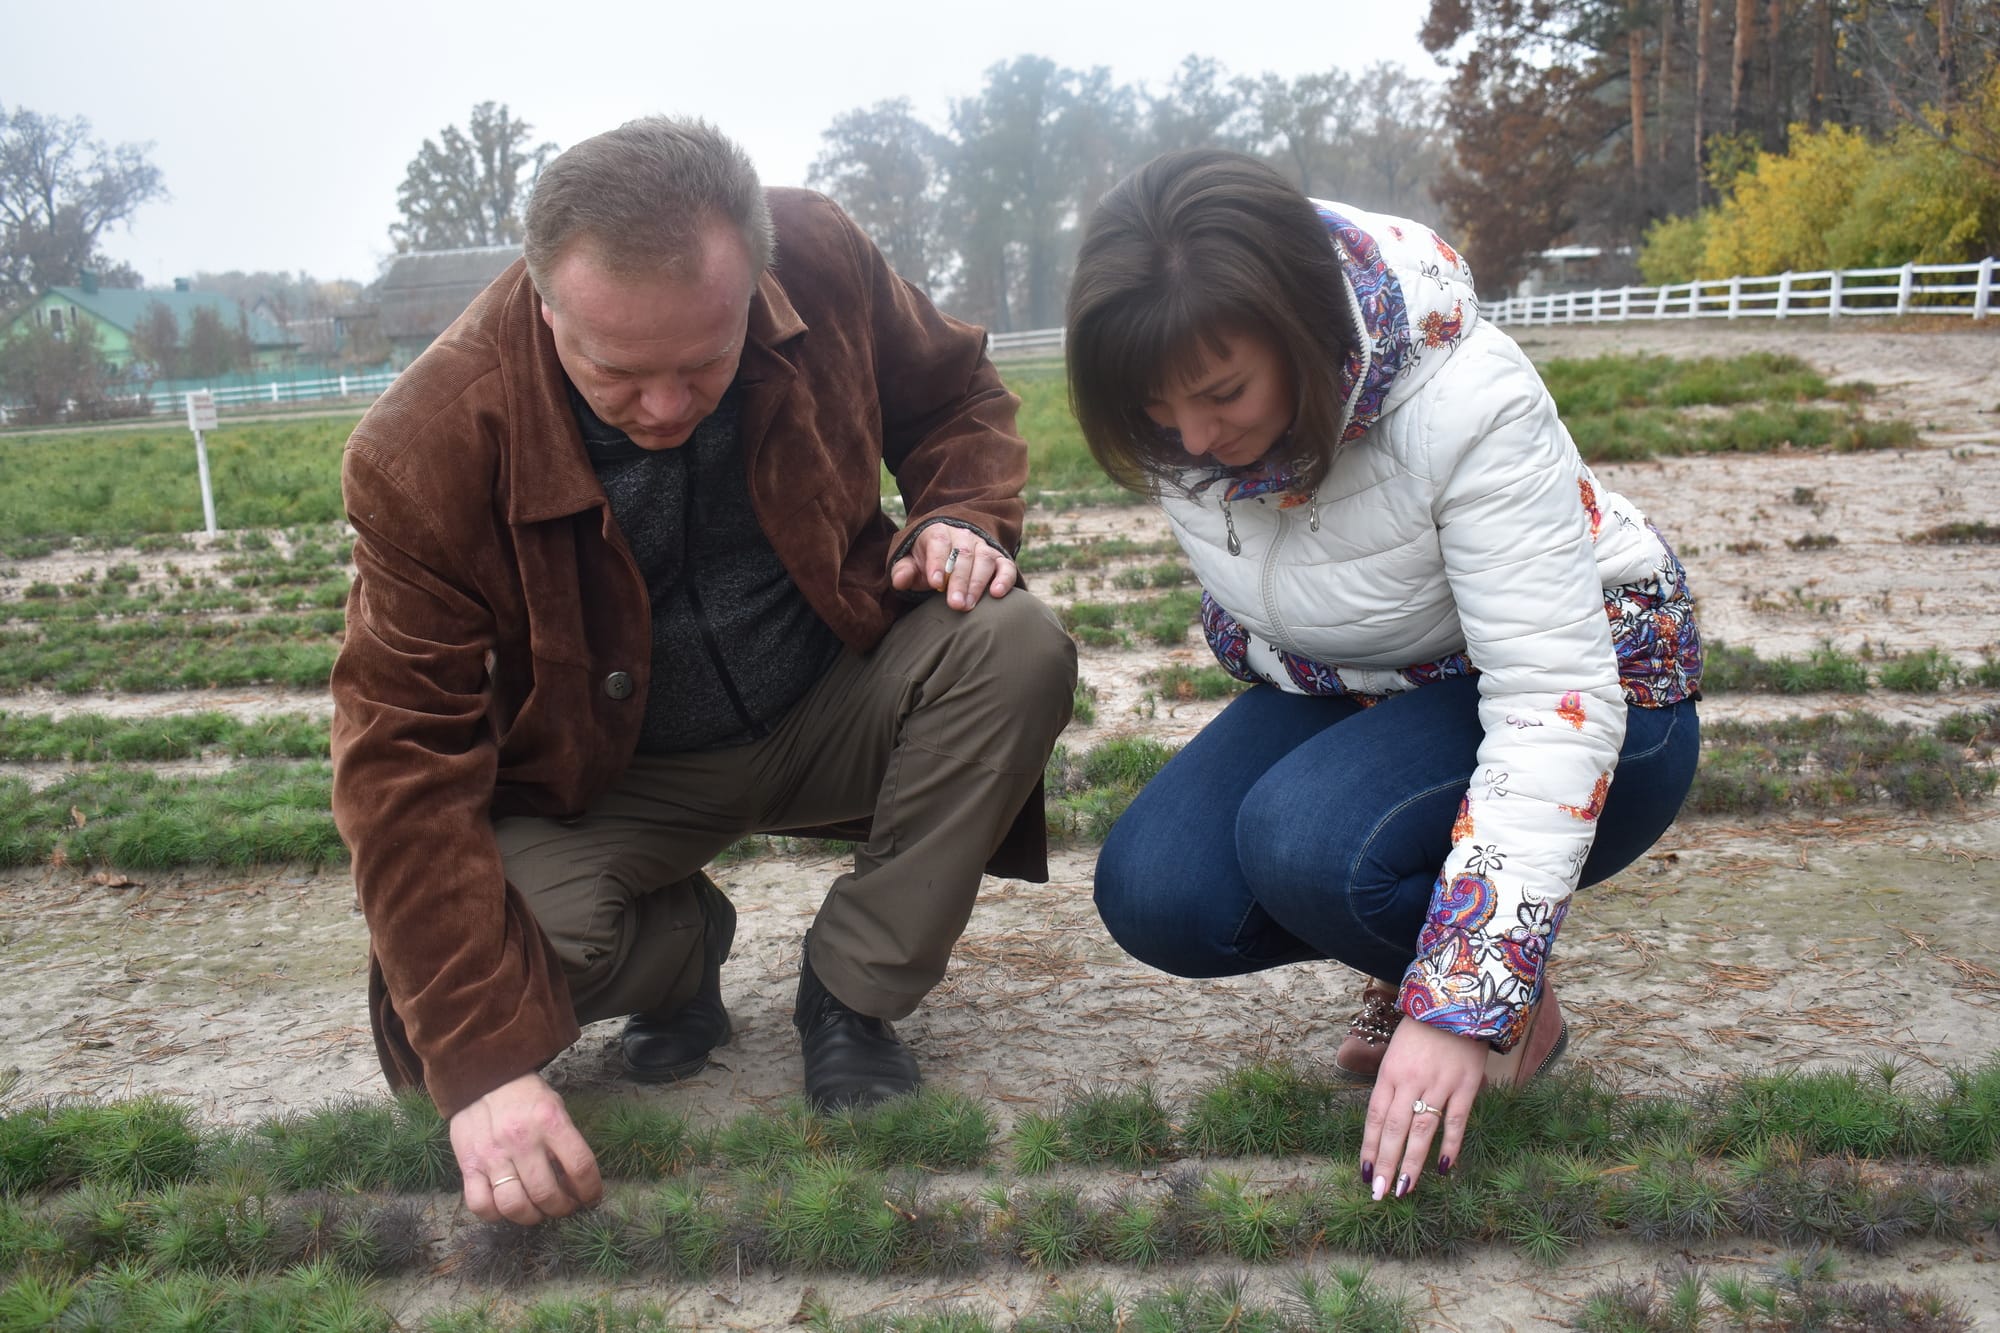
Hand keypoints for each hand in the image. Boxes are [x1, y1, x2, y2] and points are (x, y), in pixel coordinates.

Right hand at [449, 1072, 603, 1225]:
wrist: (480, 1076)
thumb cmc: (524, 1094)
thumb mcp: (554, 1106)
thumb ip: (565, 1140)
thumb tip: (577, 1182)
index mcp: (550, 1121)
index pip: (580, 1166)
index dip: (591, 1190)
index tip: (591, 1198)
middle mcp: (521, 1139)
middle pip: (547, 1193)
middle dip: (562, 1208)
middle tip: (564, 1206)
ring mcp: (492, 1155)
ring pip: (515, 1205)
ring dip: (532, 1217)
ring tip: (538, 1210)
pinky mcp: (468, 1165)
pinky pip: (481, 1205)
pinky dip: (496, 1215)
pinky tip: (506, 1206)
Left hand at [889, 524, 1016, 610]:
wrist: (948, 552)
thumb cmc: (925, 563)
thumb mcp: (910, 564)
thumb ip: (903, 571)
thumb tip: (899, 580)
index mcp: (937, 533)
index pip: (938, 544)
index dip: (937, 563)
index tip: (936, 583)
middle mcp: (963, 536)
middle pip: (963, 555)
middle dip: (959, 581)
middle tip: (955, 604)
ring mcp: (982, 547)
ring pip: (984, 560)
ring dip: (977, 584)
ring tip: (968, 605)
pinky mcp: (998, 559)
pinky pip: (1006, 566)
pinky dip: (1004, 579)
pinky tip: (997, 593)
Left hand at [1359, 1016, 1485, 1201]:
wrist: (1456, 1003)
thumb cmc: (1422, 1033)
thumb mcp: (1396, 1055)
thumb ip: (1391, 1088)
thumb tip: (1383, 1126)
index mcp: (1389, 1073)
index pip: (1374, 1117)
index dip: (1369, 1148)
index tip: (1365, 1174)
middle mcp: (1410, 1081)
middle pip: (1394, 1128)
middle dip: (1385, 1163)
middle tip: (1379, 1193)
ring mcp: (1439, 1084)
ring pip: (1422, 1130)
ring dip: (1412, 1162)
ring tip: (1404, 1188)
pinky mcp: (1465, 1085)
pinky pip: (1456, 1121)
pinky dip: (1450, 1146)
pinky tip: (1444, 1169)